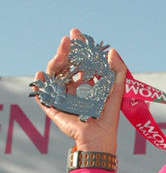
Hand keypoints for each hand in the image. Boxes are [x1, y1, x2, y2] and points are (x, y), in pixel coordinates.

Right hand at [33, 28, 126, 153]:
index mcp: (86, 85)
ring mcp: (62, 99)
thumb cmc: (108, 118)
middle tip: (68, 40)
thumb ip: (118, 72)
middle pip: (65, 67)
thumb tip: (112, 50)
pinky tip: (41, 75)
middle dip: (65, 52)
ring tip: (60, 54)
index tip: (77, 33)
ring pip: (54, 77)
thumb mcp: (116, 91)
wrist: (99, 139)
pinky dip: (40, 85)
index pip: (79, 62)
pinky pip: (43, 96)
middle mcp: (72, 90)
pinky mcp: (54, 110)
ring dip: (55, 63)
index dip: (78, 48)